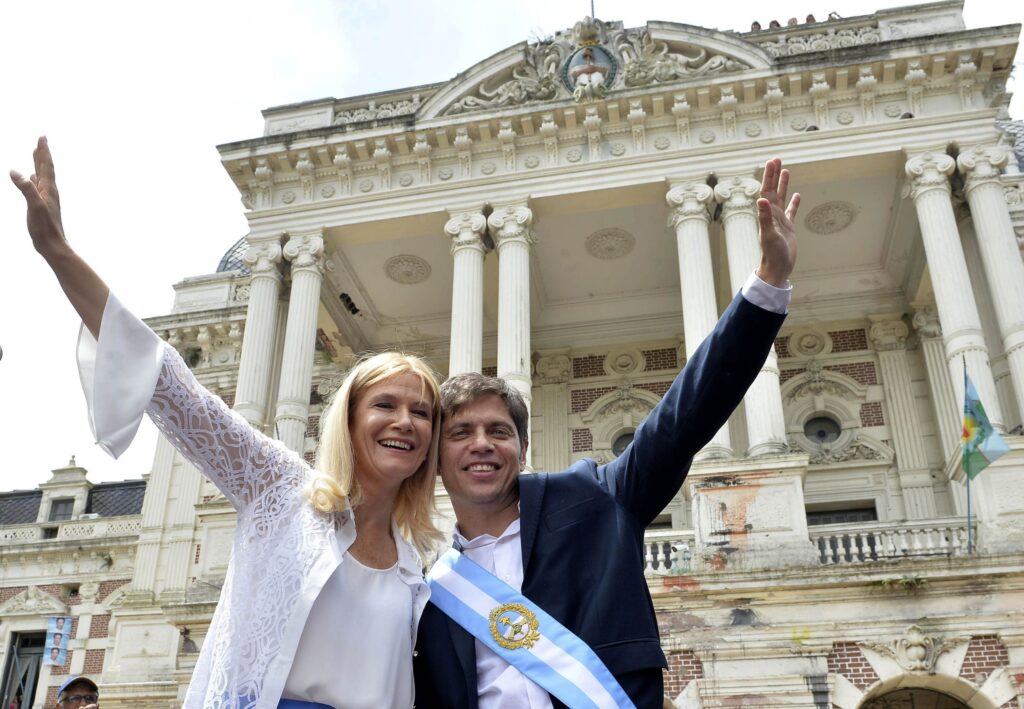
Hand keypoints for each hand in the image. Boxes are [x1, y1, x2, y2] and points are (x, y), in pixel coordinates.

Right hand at [10, 136, 68, 258]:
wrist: (52, 245)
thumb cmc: (44, 227)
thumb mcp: (34, 206)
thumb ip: (26, 189)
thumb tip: (15, 171)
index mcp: (48, 189)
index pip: (46, 165)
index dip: (43, 151)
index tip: (42, 137)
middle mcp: (49, 191)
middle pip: (45, 168)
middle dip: (42, 153)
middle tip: (41, 139)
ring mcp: (46, 198)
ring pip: (41, 176)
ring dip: (39, 164)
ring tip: (36, 154)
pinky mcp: (42, 205)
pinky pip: (38, 187)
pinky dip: (35, 178)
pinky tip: (32, 178)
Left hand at [755, 157, 799, 287]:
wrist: (777, 269)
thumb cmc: (772, 254)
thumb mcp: (769, 234)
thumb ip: (764, 217)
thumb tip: (761, 199)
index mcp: (767, 214)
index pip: (767, 190)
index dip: (769, 176)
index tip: (772, 161)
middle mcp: (772, 215)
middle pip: (773, 190)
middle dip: (775, 175)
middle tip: (777, 159)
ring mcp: (780, 221)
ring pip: (782, 198)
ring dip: (783, 184)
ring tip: (786, 170)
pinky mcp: (788, 228)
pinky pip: (791, 212)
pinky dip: (794, 203)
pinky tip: (796, 195)